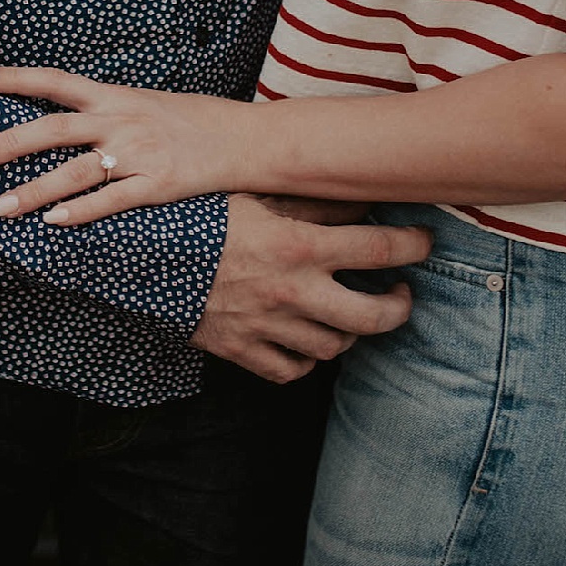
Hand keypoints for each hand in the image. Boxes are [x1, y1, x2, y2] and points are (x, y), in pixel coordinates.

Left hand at [0, 65, 269, 224]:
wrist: (247, 140)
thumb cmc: (195, 121)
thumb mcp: (146, 103)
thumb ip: (107, 110)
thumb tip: (67, 118)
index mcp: (115, 97)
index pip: (54, 81)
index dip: (13, 78)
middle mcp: (121, 120)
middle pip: (53, 130)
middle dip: (7, 145)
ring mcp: (138, 153)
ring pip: (74, 173)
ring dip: (32, 192)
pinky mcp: (157, 185)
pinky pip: (112, 200)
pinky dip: (81, 212)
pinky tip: (54, 223)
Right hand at [191, 194, 431, 382]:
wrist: (141, 254)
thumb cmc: (203, 215)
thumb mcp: (260, 195)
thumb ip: (314, 202)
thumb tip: (362, 199)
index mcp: (300, 246)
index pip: (380, 249)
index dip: (414, 246)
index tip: (424, 243)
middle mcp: (293, 291)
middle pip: (373, 317)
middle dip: (399, 307)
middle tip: (401, 294)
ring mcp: (269, 326)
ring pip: (334, 348)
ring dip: (351, 333)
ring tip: (352, 314)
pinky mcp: (243, 350)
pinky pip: (291, 370)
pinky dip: (306, 361)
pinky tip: (307, 340)